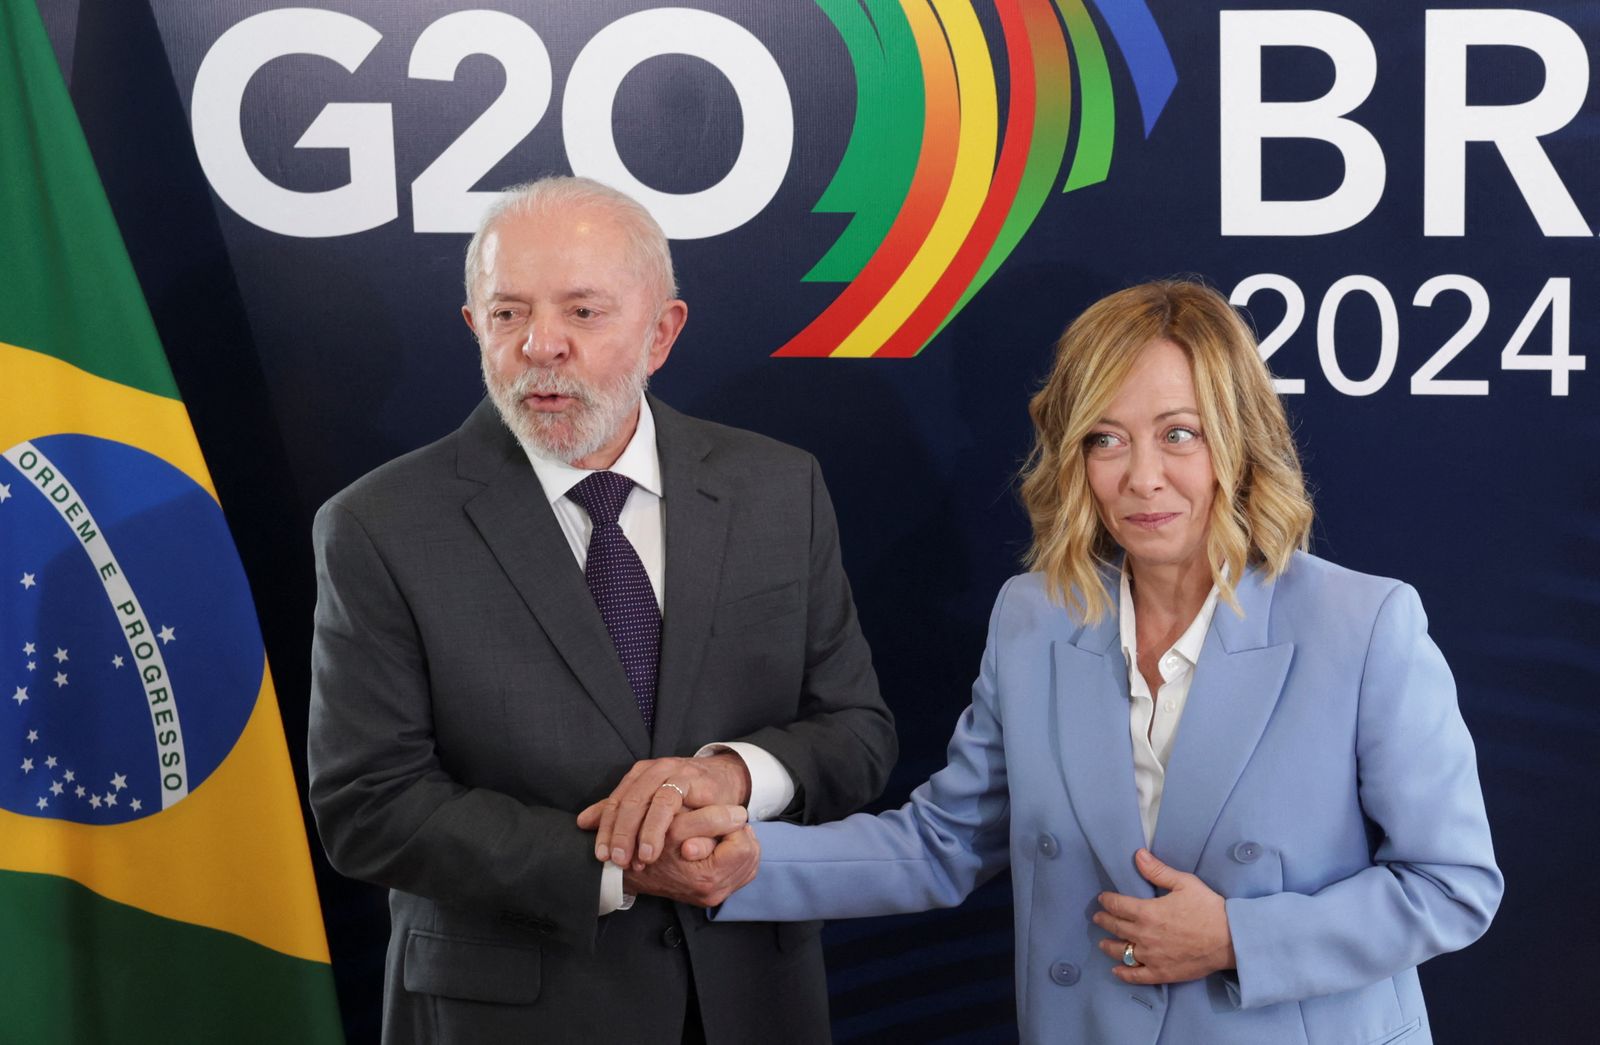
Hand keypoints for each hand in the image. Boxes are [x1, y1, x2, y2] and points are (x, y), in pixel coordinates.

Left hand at [576, 754, 751, 868]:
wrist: (726, 781)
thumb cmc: (688, 796)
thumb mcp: (652, 805)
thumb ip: (621, 813)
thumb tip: (583, 822)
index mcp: (639, 775)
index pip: (614, 802)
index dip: (605, 830)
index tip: (601, 856)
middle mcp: (653, 770)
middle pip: (628, 801)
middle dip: (620, 833)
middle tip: (616, 860)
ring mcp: (672, 772)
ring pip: (648, 800)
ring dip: (641, 832)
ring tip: (639, 858)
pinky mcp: (692, 779)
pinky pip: (670, 800)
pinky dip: (660, 825)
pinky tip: (656, 846)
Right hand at [624, 818, 759, 907]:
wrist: (629, 872)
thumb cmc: (649, 845)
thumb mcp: (676, 827)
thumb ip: (708, 820)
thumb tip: (739, 815)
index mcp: (707, 878)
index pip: (743, 845)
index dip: (732, 825)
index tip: (720, 815)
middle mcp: (714, 892)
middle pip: (751, 854)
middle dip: (738, 835)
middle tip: (724, 822)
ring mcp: (715, 895)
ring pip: (750, 862)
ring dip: (738, 843)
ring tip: (720, 832)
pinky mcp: (714, 894)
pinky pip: (742, 871)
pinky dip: (735, 855)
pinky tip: (719, 844)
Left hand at [1093, 848, 1236, 984]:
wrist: (1230, 939)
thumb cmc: (1208, 908)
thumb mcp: (1184, 883)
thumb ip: (1158, 871)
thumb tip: (1138, 855)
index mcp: (1147, 912)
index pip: (1118, 906)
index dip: (1107, 901)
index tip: (1102, 899)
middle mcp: (1144, 935)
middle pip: (1116, 928)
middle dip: (1104, 921)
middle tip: (1098, 918)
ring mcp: (1151, 957)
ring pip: (1122, 952)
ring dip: (1108, 946)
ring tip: (1103, 943)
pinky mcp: (1161, 973)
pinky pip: (1136, 976)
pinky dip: (1123, 974)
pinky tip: (1116, 971)